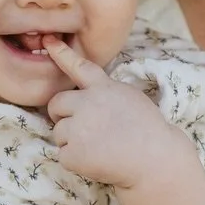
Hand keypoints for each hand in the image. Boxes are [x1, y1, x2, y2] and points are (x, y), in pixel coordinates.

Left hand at [44, 36, 187, 188]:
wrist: (156, 160)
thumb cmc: (148, 130)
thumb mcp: (130, 97)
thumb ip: (105, 92)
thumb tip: (83, 96)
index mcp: (103, 88)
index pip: (79, 67)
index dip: (61, 54)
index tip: (48, 43)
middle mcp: (87, 104)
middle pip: (56, 104)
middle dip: (62, 115)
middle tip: (81, 128)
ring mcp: (78, 129)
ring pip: (58, 132)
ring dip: (71, 141)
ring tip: (98, 147)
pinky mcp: (74, 153)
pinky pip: (63, 154)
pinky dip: (75, 161)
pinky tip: (96, 161)